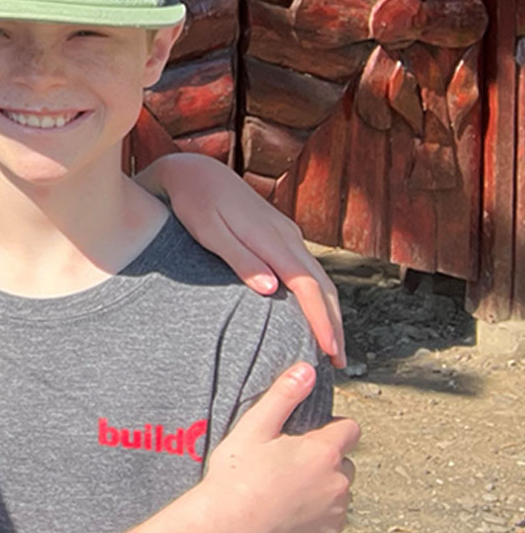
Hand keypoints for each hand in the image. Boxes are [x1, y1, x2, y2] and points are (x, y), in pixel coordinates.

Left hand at [141, 153, 345, 365]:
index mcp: (272, 240)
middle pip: (323, 286)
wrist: (194, 171)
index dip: (322, 320)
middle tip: (338, 361)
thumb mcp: (209, 232)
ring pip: (319, 277)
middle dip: (334, 323)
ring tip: (330, 344)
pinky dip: (317, 295)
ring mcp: (286, 234)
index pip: (308, 286)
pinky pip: (307, 270)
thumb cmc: (195, 203)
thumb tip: (271, 289)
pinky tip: (311, 312)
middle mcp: (287, 237)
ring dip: (329, 311)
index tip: (331, 350)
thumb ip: (239, 259)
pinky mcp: (279, 234)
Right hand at [190, 363, 358, 532]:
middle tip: (288, 464)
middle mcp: (339, 481)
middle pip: (345, 461)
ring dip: (323, 486)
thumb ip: (284, 396)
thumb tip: (307, 370)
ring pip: (340, 490)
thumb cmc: (236, 478)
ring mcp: (337, 511)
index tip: (306, 435)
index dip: (330, 428)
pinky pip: (332, 518)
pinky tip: (288, 512)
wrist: (229, 530)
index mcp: (324, 451)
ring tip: (285, 489)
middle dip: (325, 459)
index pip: (350, 429)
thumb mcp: (253, 428)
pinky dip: (317, 514)